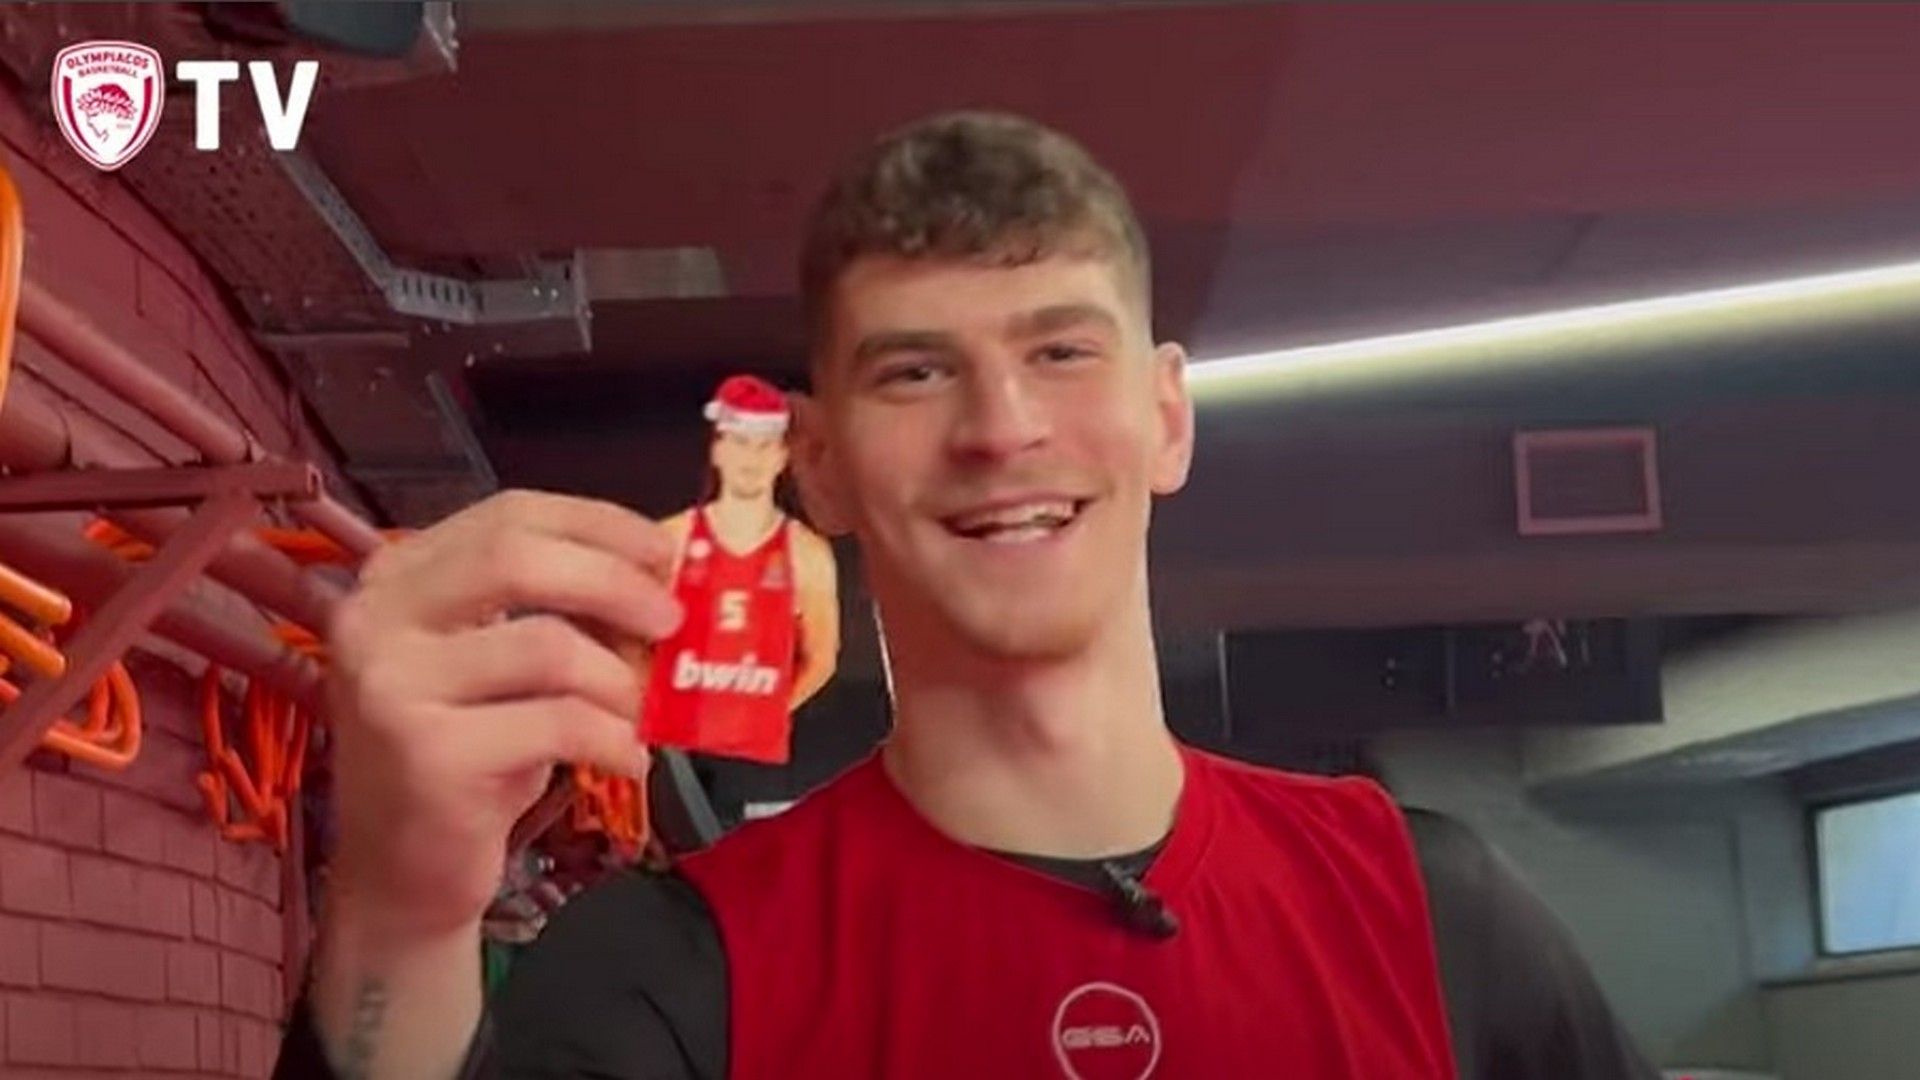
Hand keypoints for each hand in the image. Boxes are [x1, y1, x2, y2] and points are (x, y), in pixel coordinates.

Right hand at [323, 490, 681, 938]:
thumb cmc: (470, 759)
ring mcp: (393, 686)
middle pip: (518, 559)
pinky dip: (615, 740)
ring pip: (548, 647)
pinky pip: (559, 724)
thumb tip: (662, 575)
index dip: (597, 523)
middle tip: (672, 618)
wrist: (403, 877)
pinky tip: (628, 760)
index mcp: (396, 580)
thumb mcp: (503, 669)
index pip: (507, 514)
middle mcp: (375, 620)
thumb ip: (556, 612)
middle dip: (615, 581)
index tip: (663, 550)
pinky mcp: (427, 755)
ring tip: (642, 713)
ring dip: (622, 681)